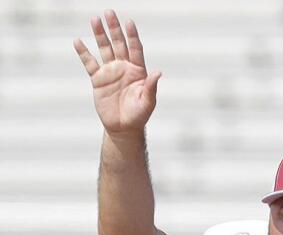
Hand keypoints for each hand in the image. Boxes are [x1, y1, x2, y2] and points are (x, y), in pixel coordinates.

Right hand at [74, 11, 160, 134]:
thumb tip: (158, 73)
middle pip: (119, 44)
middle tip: (109, 12)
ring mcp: (110, 72)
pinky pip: (89, 63)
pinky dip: (83, 53)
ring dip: (100, 35)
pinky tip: (78, 41)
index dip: (132, 36)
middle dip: (114, 29)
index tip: (129, 22)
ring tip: (94, 19)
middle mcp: (124, 68)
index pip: (135, 49)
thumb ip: (151, 87)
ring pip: (104, 49)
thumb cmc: (139, 115)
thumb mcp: (147, 102)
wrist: (123, 128)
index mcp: (138, 71)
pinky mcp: (98, 79)